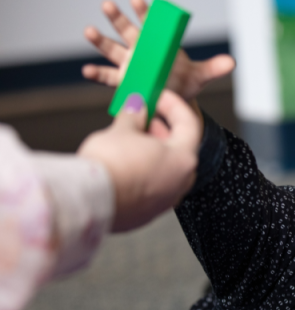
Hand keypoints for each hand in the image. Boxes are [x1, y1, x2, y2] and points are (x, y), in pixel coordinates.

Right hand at [77, 91, 200, 231]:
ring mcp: (166, 200)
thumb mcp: (122, 130)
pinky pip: (152, 186)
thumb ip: (134, 116)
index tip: (159, 96)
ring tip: (129, 138)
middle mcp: (181, 182)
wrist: (89, 201)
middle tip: (143, 116)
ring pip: (166, 169)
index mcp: (183, 159)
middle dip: (161, 129)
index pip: (189, 124)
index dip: (173, 105)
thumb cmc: (109, 166)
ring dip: (152, 151)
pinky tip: (125, 163)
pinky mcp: (148, 213)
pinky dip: (144, 171)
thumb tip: (136, 108)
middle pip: (179, 148)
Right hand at [82, 0, 234, 101]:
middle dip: (118, 18)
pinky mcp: (123, 80)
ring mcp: (129, 64)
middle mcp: (140, 50)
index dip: (144, 12)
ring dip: (101, 40)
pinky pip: (108, 76)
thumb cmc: (185, 83)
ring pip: (112, 49)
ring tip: (89, 31)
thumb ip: (214, 67)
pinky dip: (97, 74)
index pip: (150, 24)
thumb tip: (232, 62)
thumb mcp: (200, 75)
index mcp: (158, 44)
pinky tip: (87, 71)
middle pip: (127, 31)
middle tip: (108, 5)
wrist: (175, 102)